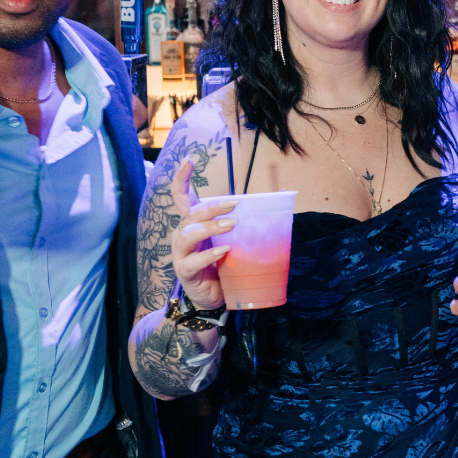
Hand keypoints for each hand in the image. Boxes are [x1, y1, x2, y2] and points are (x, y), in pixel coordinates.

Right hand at [169, 158, 236, 310]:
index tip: (189, 159)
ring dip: (210, 227)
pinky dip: (209, 254)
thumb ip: (242, 221)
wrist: (213, 298)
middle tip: (234, 205)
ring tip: (231, 225)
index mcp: (192, 223)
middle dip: (212, 206)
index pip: (181, 196)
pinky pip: (194, 260)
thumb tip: (276, 198)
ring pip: (189, 233)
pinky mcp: (185, 271)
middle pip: (191, 213)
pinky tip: (224, 251)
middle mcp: (182, 235)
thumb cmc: (222, 265)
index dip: (182, 177)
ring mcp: (181, 253)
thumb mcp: (231, 239)